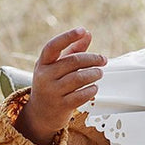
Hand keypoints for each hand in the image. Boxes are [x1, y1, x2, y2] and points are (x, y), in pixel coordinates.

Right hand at [15, 28, 106, 144]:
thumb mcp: (57, 66)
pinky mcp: (61, 106)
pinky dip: (91, 89)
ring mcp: (52, 92)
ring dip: (94, 74)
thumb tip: (87, 34)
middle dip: (92, 59)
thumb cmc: (52, 85)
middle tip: (103, 60)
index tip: (82, 30)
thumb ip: (73, 50)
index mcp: (43, 63)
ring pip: (79, 78)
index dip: (68, 37)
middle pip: (73, 61)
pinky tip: (94, 87)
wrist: (40, 114)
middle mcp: (45, 76)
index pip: (53, 46)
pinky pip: (81, 95)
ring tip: (99, 73)